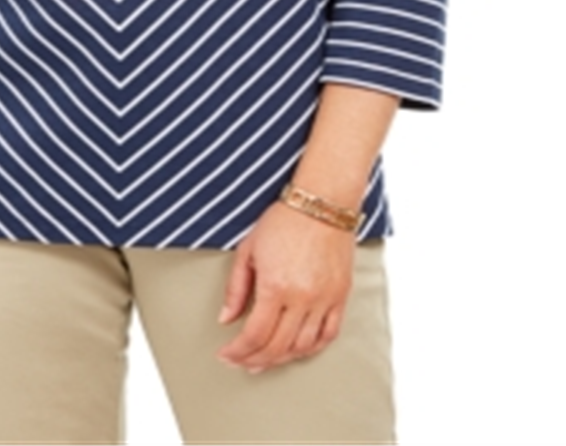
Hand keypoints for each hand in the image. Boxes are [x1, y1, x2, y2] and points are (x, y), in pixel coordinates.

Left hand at [216, 201, 354, 373]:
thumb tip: (226, 318)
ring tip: (265, 358)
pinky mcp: (340, 296)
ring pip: (303, 346)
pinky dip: (311, 348)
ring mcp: (324, 299)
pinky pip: (328, 335)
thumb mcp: (248, 249)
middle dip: (254, 360)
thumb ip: (236, 287)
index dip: (238, 351)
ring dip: (281, 358)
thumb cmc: (283, 220)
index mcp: (275, 286)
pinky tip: (297, 349)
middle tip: (242, 362)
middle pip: (277, 346)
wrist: (321, 203)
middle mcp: (302, 298)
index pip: (255, 335)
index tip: (227, 354)